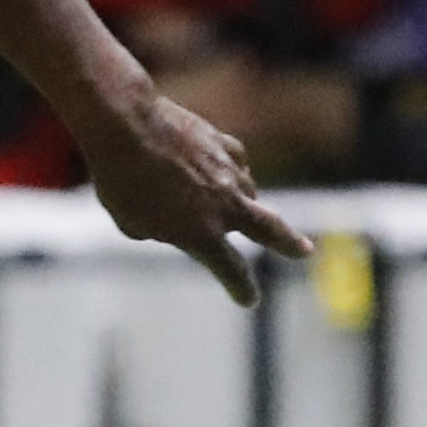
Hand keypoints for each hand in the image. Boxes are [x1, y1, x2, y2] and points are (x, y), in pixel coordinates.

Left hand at [79, 83, 308, 307]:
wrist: (128, 127)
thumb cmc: (121, 180)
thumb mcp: (132, 222)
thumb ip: (158, 231)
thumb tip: (171, 222)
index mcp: (202, 235)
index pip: (231, 270)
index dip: (242, 288)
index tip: (249, 299)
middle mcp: (226, 207)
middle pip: (270, 230)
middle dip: (290, 244)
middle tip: (305, 252)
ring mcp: (231, 173)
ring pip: (249, 194)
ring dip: (244, 203)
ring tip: (238, 206)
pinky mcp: (225, 145)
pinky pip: (235, 164)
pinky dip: (229, 172)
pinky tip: (220, 170)